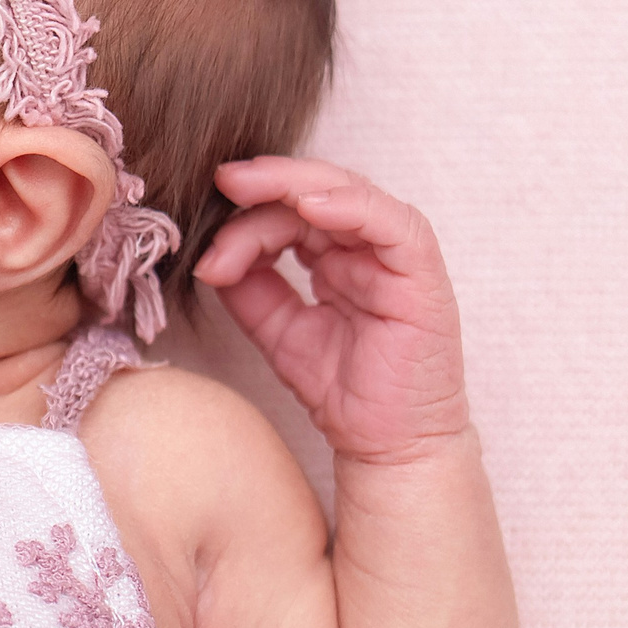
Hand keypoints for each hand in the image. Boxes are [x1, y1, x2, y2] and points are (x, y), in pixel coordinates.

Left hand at [192, 157, 468, 465]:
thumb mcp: (277, 331)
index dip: (247, 213)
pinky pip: (396, 227)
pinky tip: (310, 206)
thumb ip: (249, 289)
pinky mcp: (423, 278)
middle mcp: (367, 251)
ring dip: (299, 183)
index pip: (289, 212)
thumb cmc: (344, 392)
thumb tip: (211, 254)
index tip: (203, 229)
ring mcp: (398, 261)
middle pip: (319, 190)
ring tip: (251, 185)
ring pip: (353, 195)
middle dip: (268, 180)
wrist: (388, 448)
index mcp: (335, 259)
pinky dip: (353, 207)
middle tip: (223, 179)